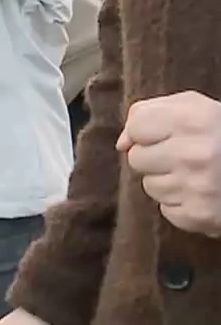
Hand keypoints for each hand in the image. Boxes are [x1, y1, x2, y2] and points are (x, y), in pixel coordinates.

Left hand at [118, 91, 220, 235]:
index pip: (137, 126)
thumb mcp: (195, 108)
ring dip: (167, 181)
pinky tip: (201, 194)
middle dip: (155, 157)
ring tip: (196, 175)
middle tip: (183, 156)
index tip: (164, 134)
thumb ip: (150, 113)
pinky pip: (166, 210)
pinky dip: (180, 205)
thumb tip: (122, 143)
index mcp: (193, 120)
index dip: (146, 131)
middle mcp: (193, 154)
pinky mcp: (200, 216)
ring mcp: (197, 188)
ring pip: (149, 186)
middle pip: (137, 159)